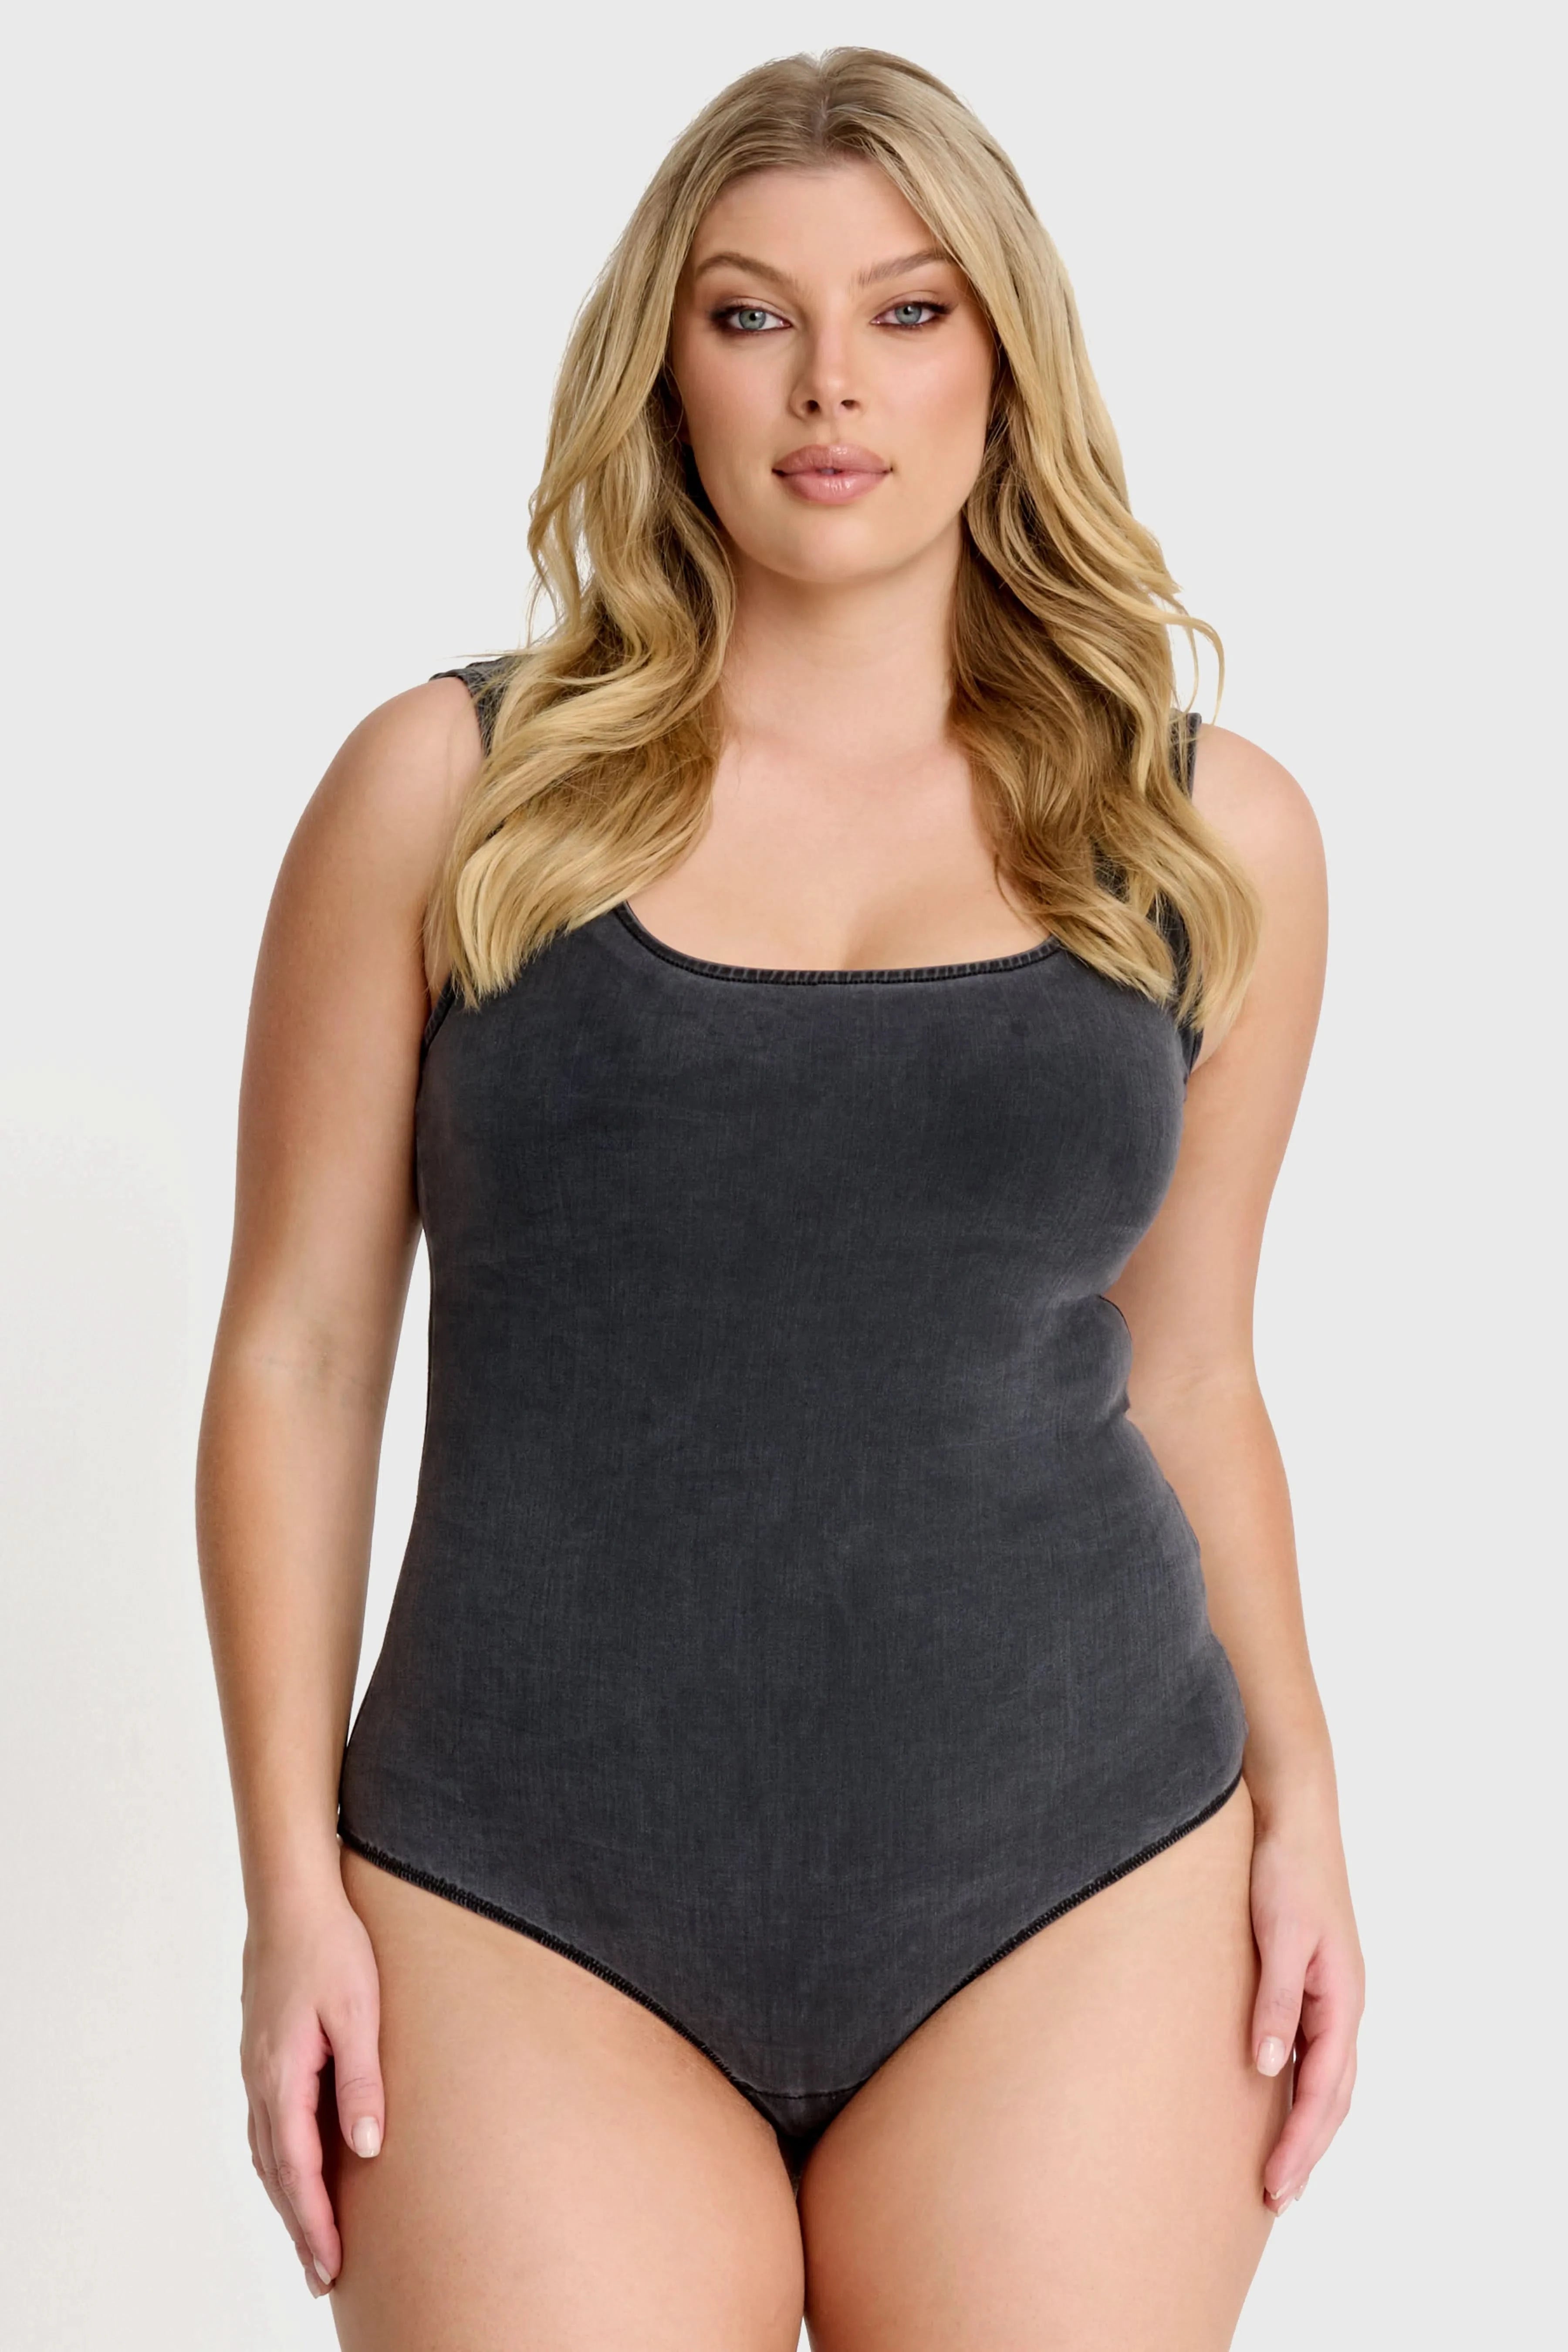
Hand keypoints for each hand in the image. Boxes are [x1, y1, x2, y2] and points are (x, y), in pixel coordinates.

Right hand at [240, 1878, 384, 2296]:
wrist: (292, 1897)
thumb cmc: (331, 1946)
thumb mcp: (358, 2012)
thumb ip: (361, 2081)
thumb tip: (368, 2149)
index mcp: (283, 2075)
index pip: (298, 2170)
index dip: (315, 2222)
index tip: (330, 2266)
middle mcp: (261, 2079)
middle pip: (276, 2173)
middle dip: (300, 2226)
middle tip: (322, 2275)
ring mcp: (257, 2067)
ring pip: (267, 2152)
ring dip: (287, 2198)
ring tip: (311, 2237)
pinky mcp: (263, 2052)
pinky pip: (267, 2124)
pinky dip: (280, 2161)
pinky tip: (295, 2170)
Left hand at [1247, 1796, 1363, 2212]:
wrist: (1291, 1813)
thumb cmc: (1285, 1867)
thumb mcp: (1278, 1933)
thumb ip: (1274, 2000)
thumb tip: (1266, 2067)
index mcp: (1341, 1999)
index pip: (1325, 2090)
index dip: (1301, 2142)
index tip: (1275, 2185)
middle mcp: (1340, 2004)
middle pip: (1332, 2096)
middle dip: (1307, 2150)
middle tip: (1275, 2199)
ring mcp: (1327, 1994)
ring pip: (1325, 2079)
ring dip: (1306, 2127)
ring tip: (1282, 2174)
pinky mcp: (1307, 1980)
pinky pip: (1310, 2050)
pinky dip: (1298, 2089)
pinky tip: (1276, 2104)